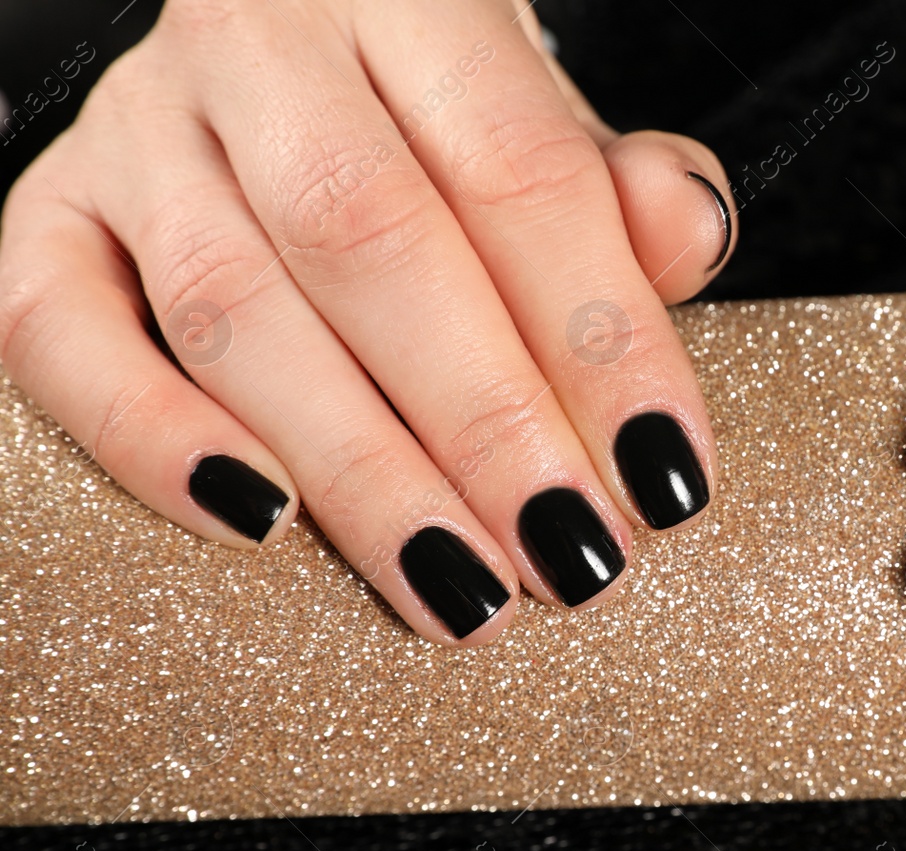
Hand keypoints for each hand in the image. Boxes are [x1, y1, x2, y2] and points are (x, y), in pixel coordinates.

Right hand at [0, 0, 735, 643]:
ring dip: (357, 468)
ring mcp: (134, 127)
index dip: (599, 336)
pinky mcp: (49, 211)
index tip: (666, 476)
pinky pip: (52, 329)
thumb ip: (623, 184)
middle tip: (572, 556)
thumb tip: (687, 235)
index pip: (519, 169)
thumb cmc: (442, 119)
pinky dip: (151, 438)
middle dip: (484, 423)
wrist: (294, 49)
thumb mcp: (549, 123)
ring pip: (229, 307)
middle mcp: (258, 47)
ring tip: (463, 588)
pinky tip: (264, 527)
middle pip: (369, 241)